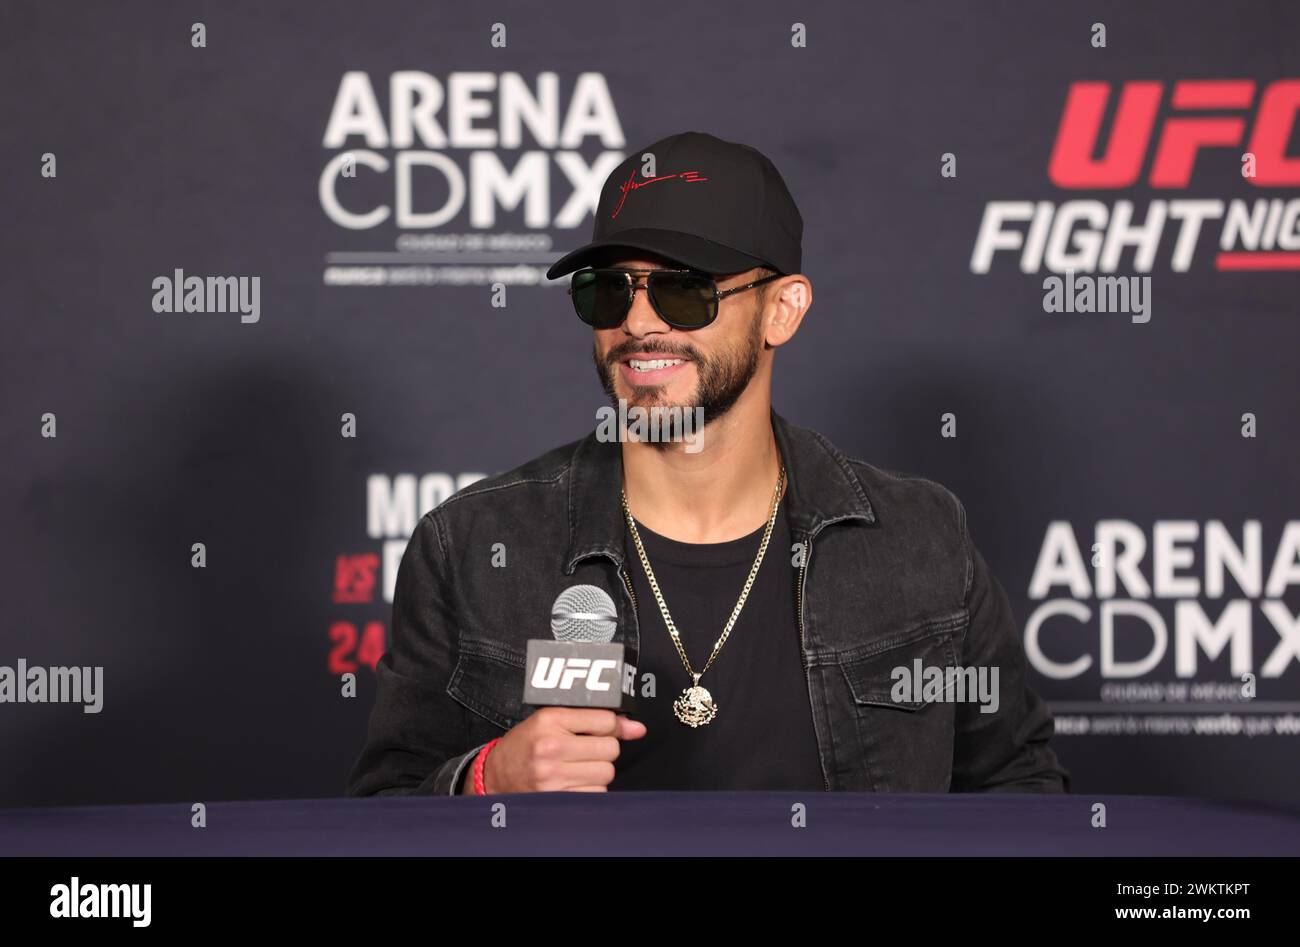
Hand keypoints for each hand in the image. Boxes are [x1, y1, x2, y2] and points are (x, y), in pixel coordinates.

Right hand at [469, 707, 646, 792]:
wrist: (495, 776)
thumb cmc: (526, 745)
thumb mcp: (552, 721)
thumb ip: (594, 719)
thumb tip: (638, 729)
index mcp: (550, 720)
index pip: (606, 720)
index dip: (611, 726)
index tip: (605, 730)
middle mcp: (551, 747)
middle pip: (610, 748)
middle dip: (604, 749)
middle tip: (586, 749)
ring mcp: (553, 775)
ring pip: (606, 772)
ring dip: (598, 771)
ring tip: (577, 765)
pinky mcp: (556, 797)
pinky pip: (596, 793)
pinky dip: (590, 789)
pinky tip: (572, 781)